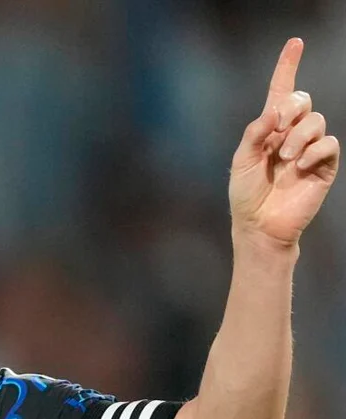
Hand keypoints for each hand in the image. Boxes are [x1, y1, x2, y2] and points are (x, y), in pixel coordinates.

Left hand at [229, 38, 338, 248]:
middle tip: (277, 130)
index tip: (295, 43)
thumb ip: (255, 132)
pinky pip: (328, 145)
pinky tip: (299, 165)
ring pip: (317, 121)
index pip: (281, 91)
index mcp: (269, 128)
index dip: (288, 67)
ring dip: (298, 136)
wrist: (259, 224)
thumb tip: (273, 111)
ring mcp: (309, 149)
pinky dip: (313, 151)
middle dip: (291, 109)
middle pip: (302, 100)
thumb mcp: (241, 159)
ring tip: (285, 158)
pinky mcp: (324, 165)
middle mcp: (291, 134)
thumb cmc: (246, 193)